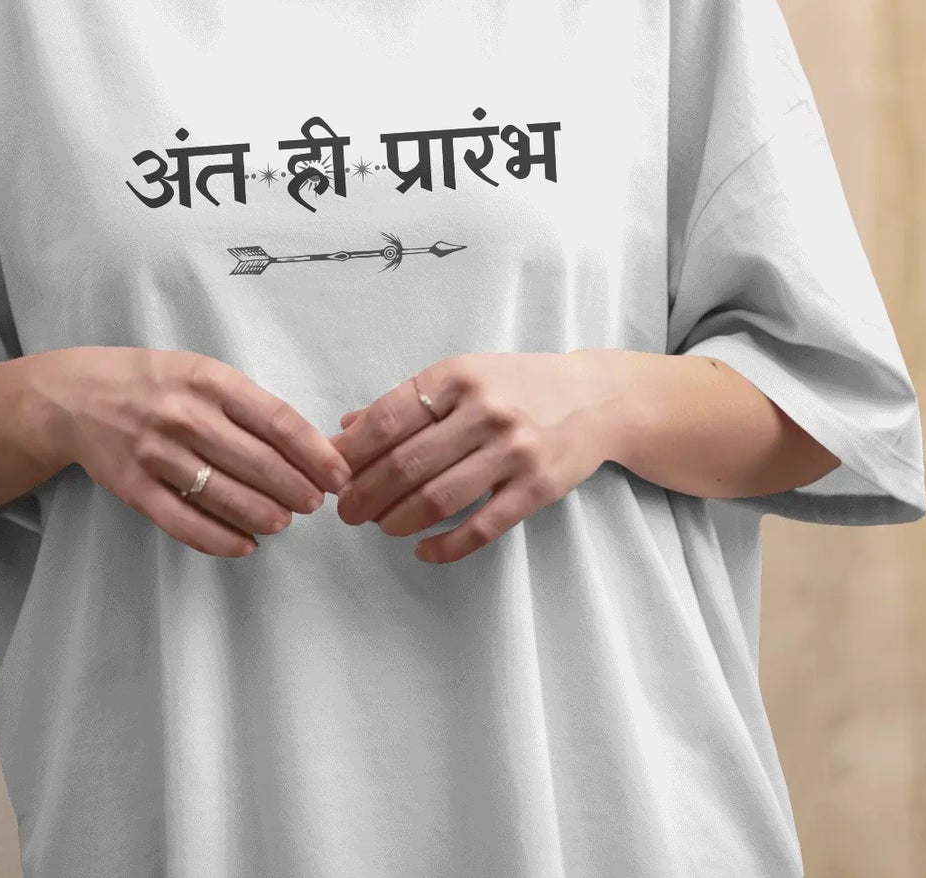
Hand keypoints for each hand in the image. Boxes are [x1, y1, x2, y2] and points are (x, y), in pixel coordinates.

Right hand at [44, 347, 353, 558]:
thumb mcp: (201, 371)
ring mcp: (156, 453)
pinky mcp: (133, 487)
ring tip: (285, 522)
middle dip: (295, 488)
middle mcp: (184, 414)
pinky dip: (219, 539)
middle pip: (256, 461)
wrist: (77, 395)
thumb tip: (304, 446)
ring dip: (263, 514)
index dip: (313, 452)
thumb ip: (245, 403)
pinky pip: (183, 521)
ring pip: (223, 495)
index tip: (338, 474)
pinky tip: (245, 544)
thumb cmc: (155, 381)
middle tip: (316, 503)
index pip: (276, 419)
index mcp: (209, 379)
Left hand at [328, 352, 610, 564]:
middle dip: (365, 494)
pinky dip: (444, 545)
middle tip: (345, 512)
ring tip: (378, 526)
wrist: (596, 398)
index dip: (352, 453)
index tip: (330, 474)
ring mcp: (513, 451)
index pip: (389, 419)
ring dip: (396, 520)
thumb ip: (407, 402)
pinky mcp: (537, 489)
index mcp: (458, 376)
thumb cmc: (517, 384)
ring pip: (437, 498)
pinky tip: (422, 549)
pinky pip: (480, 527)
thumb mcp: (463, 375)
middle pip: (406, 464)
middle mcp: (485, 410)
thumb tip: (345, 430)